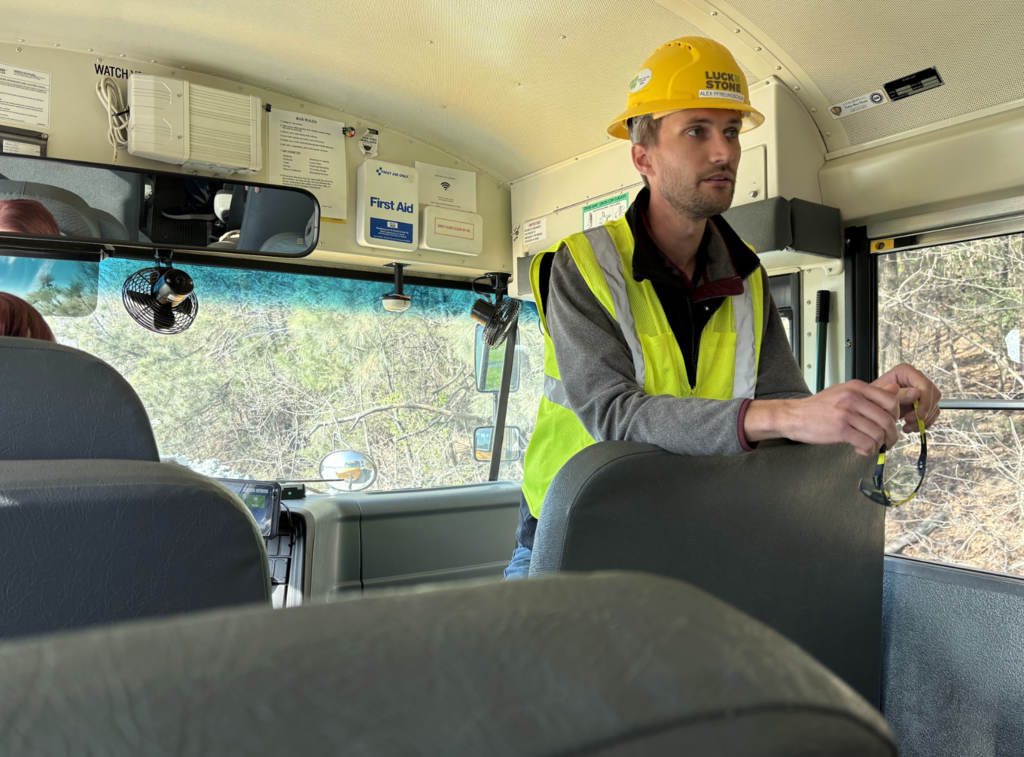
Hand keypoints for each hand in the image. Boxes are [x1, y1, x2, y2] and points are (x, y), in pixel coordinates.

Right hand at [745, 380, 900, 455]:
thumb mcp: (844, 392)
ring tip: (871, 446)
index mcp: (856, 387)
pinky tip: (860, 449)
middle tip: (887, 441)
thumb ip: (869, 393)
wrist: (793, 416)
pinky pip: (866, 443)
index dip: (895, 415)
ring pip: (878, 433)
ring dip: (879, 444)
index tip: (889, 424)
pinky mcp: (840, 430)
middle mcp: (853, 397)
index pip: (890, 400)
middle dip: (891, 435)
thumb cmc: (818, 407)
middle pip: (887, 419)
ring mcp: (846, 413)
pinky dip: (868, 450)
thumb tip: (895, 389)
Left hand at [873, 363, 940, 431]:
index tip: (920, 416)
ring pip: (934, 406)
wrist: (870, 406)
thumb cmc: (872, 398)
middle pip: (933, 395)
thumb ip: (899, 394)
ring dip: (923, 420)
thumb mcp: (882, 396)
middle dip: (924, 411)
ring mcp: (921, 390)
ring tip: (907, 427)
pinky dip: (924, 423)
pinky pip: (932, 413)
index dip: (926, 401)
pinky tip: (910, 428)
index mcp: (906, 371)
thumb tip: (917, 393)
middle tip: (909, 422)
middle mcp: (916, 378)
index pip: (925, 385)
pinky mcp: (923, 402)